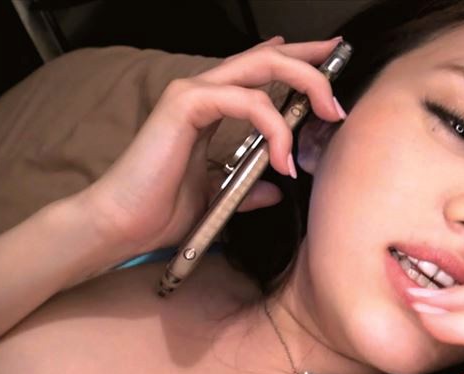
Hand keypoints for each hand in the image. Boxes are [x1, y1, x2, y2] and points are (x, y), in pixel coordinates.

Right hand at [75, 36, 345, 255]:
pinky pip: (247, 101)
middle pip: (269, 58)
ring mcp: (194, 93)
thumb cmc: (162, 210)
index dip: (298, 62)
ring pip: (264, 68)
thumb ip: (248, 185)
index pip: (261, 71)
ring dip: (307, 88)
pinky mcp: (186, 104)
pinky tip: (284, 159)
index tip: (333, 61)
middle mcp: (205, 91)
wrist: (123, 226)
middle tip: (340, 86)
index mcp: (213, 106)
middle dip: (312, 64)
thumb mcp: (221, 196)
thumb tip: (275, 188)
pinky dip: (274, 127)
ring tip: (330, 117)